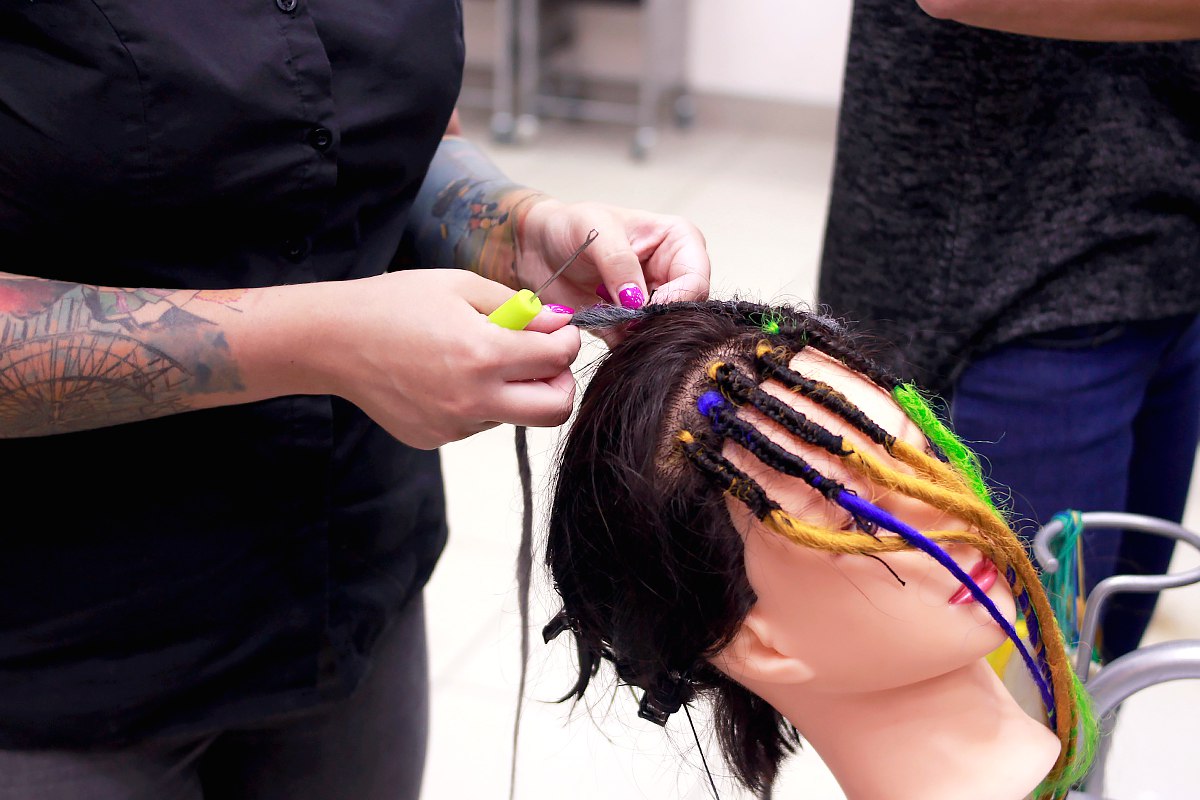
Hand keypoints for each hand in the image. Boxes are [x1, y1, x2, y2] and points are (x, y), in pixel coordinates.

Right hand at [315, 269, 579, 448]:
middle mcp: (473, 398)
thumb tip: (558, 325)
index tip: (559, 332)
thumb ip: (517, 308)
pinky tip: (446, 375)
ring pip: (515, 415)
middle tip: (545, 362)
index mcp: (483, 354)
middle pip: (555, 410)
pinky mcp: (437, 438)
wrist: (333, 341)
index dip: (567, 341)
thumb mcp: (461, 286)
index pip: (558, 359)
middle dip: (561, 383)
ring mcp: (455, 425)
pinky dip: (480, 400)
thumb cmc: (395, 304)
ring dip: (514, 390)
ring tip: (475, 358)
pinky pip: (479, 422)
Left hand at [517, 199, 710, 341]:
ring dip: (637, 337)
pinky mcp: (631, 326)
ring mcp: (654, 303)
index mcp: (679, 242)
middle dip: (656, 322)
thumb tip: (637, 302)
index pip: (696, 280)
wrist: (538, 247)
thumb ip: (619, 263)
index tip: (643, 308)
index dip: (675, 299)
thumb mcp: (596, 231)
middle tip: (623, 322)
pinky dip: (622, 347)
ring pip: (663, 333)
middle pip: (685, 312)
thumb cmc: (570, 226)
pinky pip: (637, 347)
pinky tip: (600, 331)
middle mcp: (673, 275)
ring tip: (606, 321)